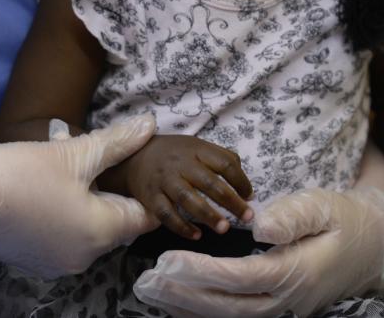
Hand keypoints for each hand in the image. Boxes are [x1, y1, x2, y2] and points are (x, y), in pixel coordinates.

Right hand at [0, 114, 156, 277]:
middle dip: (109, 185)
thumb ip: (117, 142)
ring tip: (64, 157)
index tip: (133, 161)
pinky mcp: (32, 259)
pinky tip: (44, 180)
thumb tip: (150, 126)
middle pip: (116, 221)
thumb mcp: (74, 152)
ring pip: (87, 225)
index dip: (142, 187)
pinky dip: (63, 209)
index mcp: (101, 234)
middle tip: (94, 152)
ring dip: (84, 194)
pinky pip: (62, 233)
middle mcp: (83, 258)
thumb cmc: (21, 173)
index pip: (143, 216)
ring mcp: (56, 262)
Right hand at [109, 134, 253, 239]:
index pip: (225, 163)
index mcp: (197, 149)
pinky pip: (167, 214)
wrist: (134, 157)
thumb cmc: (174, 154)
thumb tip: (245, 187)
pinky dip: (182, 227)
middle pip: (210, 182)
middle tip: (247, 217)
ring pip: (188, 199)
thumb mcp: (197, 147)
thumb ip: (221, 159)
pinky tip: (197, 235)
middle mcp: (181, 164)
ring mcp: (165, 181)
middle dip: (231, 201)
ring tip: (225, 229)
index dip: (241, 181)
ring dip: (208, 215)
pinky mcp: (151, 197)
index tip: (250, 196)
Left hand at [133, 186, 383, 317]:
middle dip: (184, 296)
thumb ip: (292, 215)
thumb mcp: (323, 205)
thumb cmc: (345, 219)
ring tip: (151, 293)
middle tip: (147, 282)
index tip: (169, 262)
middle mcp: (288, 299)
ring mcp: (283, 308)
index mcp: (297, 271)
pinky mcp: (278, 307)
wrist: (373, 244)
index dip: (203, 273)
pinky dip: (205, 312)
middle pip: (229, 306)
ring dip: (188, 307)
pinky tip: (177, 304)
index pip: (242, 277)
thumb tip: (258, 226)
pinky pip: (237, 316)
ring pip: (230, 317)